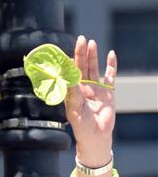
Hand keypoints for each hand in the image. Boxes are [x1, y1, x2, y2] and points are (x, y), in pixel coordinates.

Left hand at [65, 36, 116, 165]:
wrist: (96, 137)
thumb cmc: (81, 126)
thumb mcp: (74, 109)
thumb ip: (72, 93)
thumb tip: (67, 76)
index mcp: (73, 92)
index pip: (70, 73)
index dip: (68, 62)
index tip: (65, 51)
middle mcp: (83, 88)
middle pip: (82, 67)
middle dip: (81, 53)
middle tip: (81, 39)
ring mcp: (96, 89)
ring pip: (94, 68)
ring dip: (92, 56)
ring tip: (91, 43)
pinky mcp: (108, 92)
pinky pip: (110, 76)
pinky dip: (111, 65)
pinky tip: (110, 54)